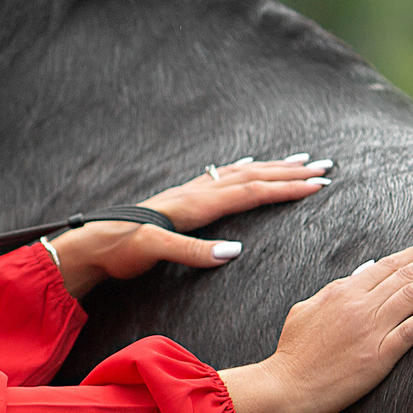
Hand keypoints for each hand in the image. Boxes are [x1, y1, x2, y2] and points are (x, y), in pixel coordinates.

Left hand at [46, 155, 333, 293]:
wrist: (88, 244)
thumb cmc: (118, 250)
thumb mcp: (152, 252)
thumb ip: (192, 251)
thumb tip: (234, 251)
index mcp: (194, 204)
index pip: (250, 192)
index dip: (285, 189)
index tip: (318, 185)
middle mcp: (195, 192)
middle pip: (251, 176)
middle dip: (290, 172)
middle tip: (325, 166)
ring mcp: (188, 193)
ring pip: (240, 173)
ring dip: (272, 167)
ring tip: (299, 160)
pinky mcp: (181, 200)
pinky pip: (223, 177)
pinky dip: (244, 169)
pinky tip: (249, 165)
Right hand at [217, 231, 412, 412]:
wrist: (285, 387)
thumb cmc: (293, 352)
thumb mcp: (307, 308)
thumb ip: (336, 289)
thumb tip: (365, 270)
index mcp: (342, 291)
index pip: (389, 263)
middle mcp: (360, 305)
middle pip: (408, 272)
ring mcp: (371, 329)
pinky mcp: (379, 356)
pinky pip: (412, 329)